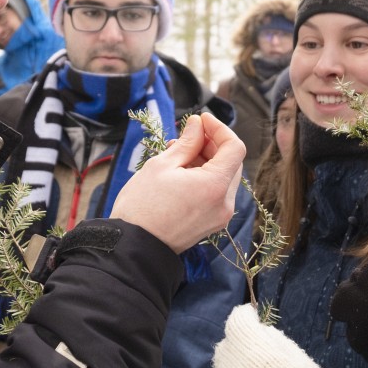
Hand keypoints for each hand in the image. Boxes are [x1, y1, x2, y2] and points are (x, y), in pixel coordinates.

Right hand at [110, 113, 244, 253]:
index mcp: (215, 186)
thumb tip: (198, 124)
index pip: (234, 147)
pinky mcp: (211, 223)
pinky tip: (181, 171)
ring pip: (223, 177)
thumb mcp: (162, 165)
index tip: (201, 119)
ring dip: (206, 160)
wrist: (133, 247)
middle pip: (231, 162)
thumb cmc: (142, 206)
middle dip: (212, 144)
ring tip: (177, 152)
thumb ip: (187, 142)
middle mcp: (224, 203)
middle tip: (187, 134)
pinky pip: (215, 193)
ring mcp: (219, 216)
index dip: (220, 128)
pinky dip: (204, 177)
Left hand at [205, 304, 337, 367]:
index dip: (248, 318)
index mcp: (247, 343)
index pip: (239, 318)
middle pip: (230, 344)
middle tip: (262, 361)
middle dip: (242, 347)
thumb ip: (276, 342)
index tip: (254, 321)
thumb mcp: (300, 363)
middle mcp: (226, 360)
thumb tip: (262, 333)